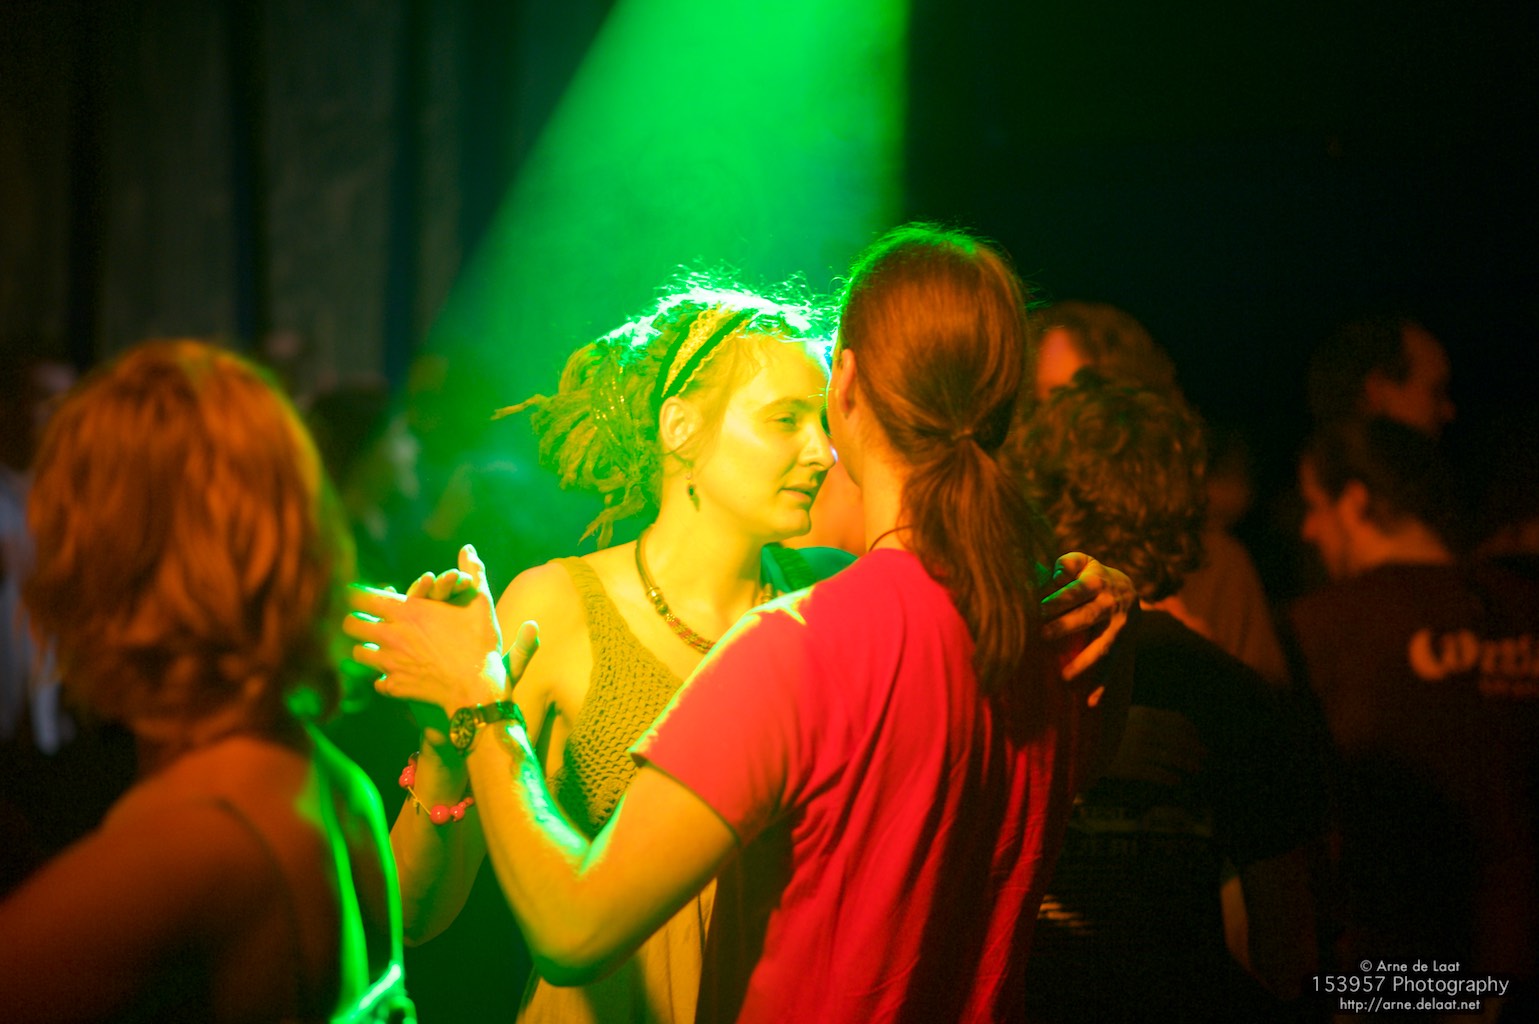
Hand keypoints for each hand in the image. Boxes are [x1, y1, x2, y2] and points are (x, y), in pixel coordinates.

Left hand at [345, 544, 519, 715]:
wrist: (477, 687)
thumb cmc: (479, 643)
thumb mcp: (480, 602)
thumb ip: (473, 572)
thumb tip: (469, 548)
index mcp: (408, 611)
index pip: (362, 597)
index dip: (357, 595)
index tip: (359, 596)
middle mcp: (392, 635)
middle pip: (351, 624)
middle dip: (356, 621)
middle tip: (366, 623)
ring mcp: (390, 662)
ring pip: (358, 654)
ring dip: (367, 650)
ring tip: (379, 649)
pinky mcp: (395, 686)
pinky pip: (377, 683)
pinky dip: (384, 679)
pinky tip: (395, 677)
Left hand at [1040, 552, 1135, 681]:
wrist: (1129, 590)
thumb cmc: (1092, 576)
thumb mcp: (1083, 562)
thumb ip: (1065, 564)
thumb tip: (1047, 571)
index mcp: (1097, 582)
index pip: (1074, 592)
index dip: (1056, 599)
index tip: (1035, 608)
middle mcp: (1111, 605)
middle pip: (1087, 617)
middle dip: (1065, 626)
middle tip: (1042, 635)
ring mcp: (1119, 629)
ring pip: (1102, 647)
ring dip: (1085, 663)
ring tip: (1064, 677)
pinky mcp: (1122, 647)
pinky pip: (1113, 668)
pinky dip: (1103, 686)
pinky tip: (1091, 703)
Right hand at [1104, 706, 1204, 785]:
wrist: (1082, 744)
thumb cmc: (1107, 729)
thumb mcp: (1128, 716)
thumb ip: (1151, 719)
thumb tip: (1182, 726)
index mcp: (1145, 714)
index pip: (1178, 721)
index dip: (1192, 731)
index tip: (1198, 739)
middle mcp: (1145, 730)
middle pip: (1180, 741)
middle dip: (1195, 749)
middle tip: (1204, 756)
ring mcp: (1139, 749)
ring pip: (1173, 758)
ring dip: (1188, 764)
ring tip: (1196, 768)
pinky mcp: (1132, 767)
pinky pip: (1158, 773)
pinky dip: (1170, 777)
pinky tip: (1177, 780)